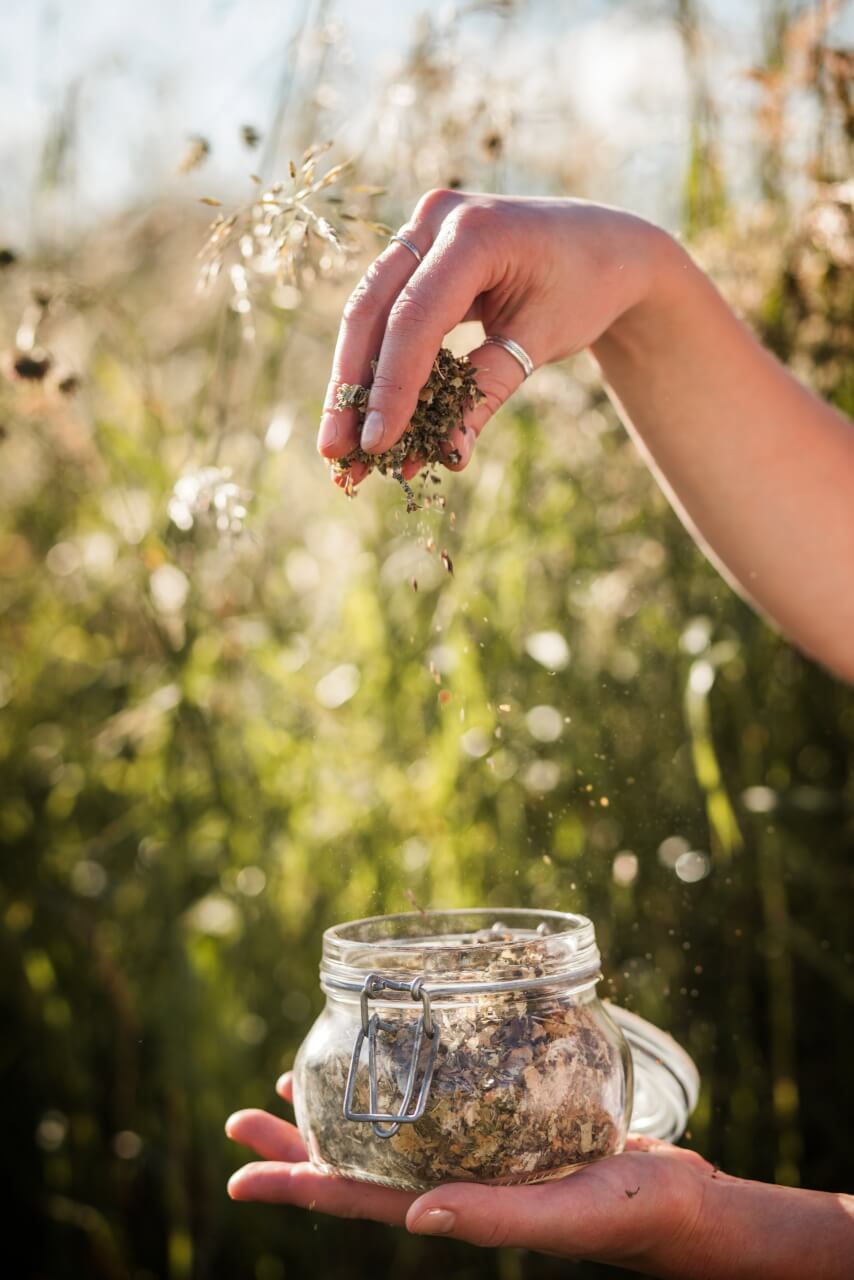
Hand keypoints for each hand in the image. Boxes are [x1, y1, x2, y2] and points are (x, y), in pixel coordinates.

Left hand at [225, 1072, 713, 1275]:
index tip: (235, 1178)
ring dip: (339, 1112)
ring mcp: (477, 1155)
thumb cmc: (629, 1214)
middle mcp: (454, 1181)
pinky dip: (402, 1086)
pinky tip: (399, 1063)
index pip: (354, 1200)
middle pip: (355, 1164)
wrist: (682, 1203)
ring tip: (296, 1083)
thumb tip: (415, 1217)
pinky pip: (436, 1106)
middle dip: (296, 1146)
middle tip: (242, 1116)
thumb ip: (493, 1215)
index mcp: (455, 1208)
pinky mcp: (506, 1127)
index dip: (293, 1188)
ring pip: (388, 1132)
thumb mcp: (562, 1214)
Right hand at [317, 189, 663, 486]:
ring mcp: (421, 228)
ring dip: (354, 383)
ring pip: (368, 313)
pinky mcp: (415, 249)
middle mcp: (437, 218)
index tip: (376, 446)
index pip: (415, 320)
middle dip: (352, 389)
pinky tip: (369, 417)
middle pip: (373, 312)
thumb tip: (445, 457)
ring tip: (341, 449)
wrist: (605, 246)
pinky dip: (379, 365)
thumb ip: (487, 394)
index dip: (391, 388)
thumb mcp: (539, 343)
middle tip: (335, 454)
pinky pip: (386, 311)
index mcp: (475, 233)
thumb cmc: (583, 290)